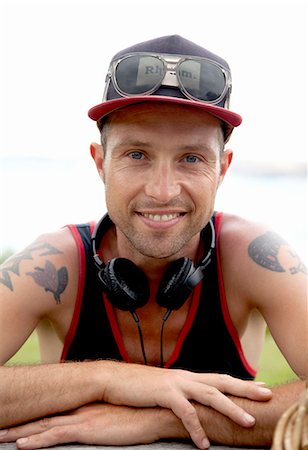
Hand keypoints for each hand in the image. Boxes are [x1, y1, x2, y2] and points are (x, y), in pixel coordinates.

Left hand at [0, 403, 167, 448]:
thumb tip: (96, 424)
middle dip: (20, 422)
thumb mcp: (117, 415)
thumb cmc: (139, 414)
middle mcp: (79, 408)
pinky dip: (36, 440)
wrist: (154, 411)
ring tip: (1, 435)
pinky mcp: (86, 429)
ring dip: (20, 431)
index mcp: (86, 404)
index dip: (35, 413)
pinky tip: (21, 445)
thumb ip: (102, 418)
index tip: (19, 416)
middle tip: (0, 425)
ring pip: (43, 424)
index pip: (55, 408)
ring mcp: (82, 417)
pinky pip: (55, 435)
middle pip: (43, 415)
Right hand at [99, 363, 271, 448]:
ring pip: (210, 394)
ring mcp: (176, 384)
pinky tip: (204, 444)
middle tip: (266, 394)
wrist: (115, 380)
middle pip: (222, 381)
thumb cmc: (139, 387)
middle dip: (245, 388)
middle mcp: (186, 377)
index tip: (259, 386)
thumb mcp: (165, 389)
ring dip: (231, 409)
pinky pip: (186, 412)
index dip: (240, 383)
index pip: (219, 378)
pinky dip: (197, 428)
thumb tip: (193, 404)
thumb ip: (181, 394)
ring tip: (247, 422)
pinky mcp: (164, 393)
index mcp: (187, 377)